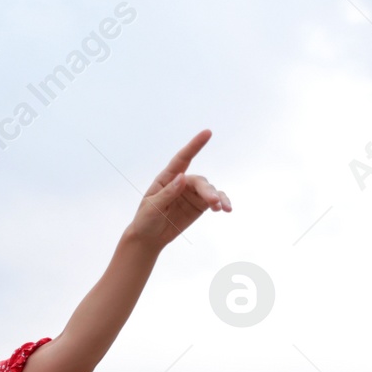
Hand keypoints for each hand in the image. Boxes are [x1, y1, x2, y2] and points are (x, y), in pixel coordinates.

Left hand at [125, 129, 230, 249]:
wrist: (149, 238)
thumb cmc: (146, 220)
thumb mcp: (152, 207)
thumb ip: (167, 193)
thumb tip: (182, 177)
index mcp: (166, 179)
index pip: (182, 159)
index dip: (194, 145)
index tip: (207, 133)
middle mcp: (181, 183)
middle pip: (199, 181)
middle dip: (207, 190)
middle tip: (213, 202)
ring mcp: (192, 193)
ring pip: (209, 189)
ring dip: (217, 197)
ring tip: (221, 208)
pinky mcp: (199, 205)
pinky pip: (214, 200)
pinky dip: (222, 202)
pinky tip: (225, 209)